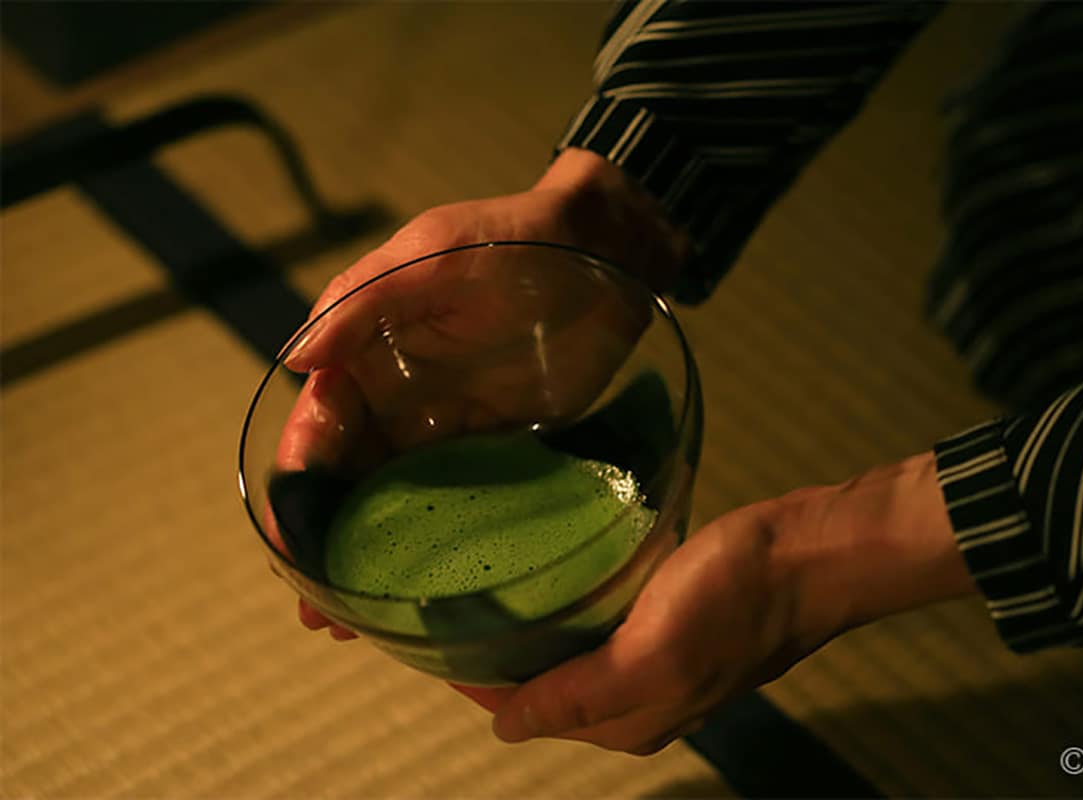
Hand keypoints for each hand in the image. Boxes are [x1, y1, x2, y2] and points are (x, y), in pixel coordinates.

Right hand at [274, 149, 690, 637]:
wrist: (607, 254)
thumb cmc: (516, 239)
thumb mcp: (437, 253)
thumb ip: (367, 300)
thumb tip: (295, 357)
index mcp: (367, 350)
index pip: (319, 424)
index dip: (299, 480)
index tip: (288, 536)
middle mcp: (397, 397)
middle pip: (345, 477)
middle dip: (323, 538)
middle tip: (317, 609)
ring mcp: (444, 427)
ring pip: (392, 500)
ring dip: (369, 557)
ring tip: (352, 624)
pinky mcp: (493, 449)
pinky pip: (453, 501)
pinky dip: (431, 545)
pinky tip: (421, 590)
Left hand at [456, 452, 976, 754]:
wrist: (811, 554)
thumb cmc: (733, 600)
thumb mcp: (652, 655)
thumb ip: (578, 696)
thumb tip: (502, 733)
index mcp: (628, 720)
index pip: (528, 709)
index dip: (478, 681)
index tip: (433, 636)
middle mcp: (640, 698)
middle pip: (547, 685)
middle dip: (499, 656)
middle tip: (452, 600)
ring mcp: (659, 656)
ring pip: (572, 653)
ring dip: (531, 628)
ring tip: (489, 584)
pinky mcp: (673, 615)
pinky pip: (601, 620)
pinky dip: (568, 605)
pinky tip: (554, 572)